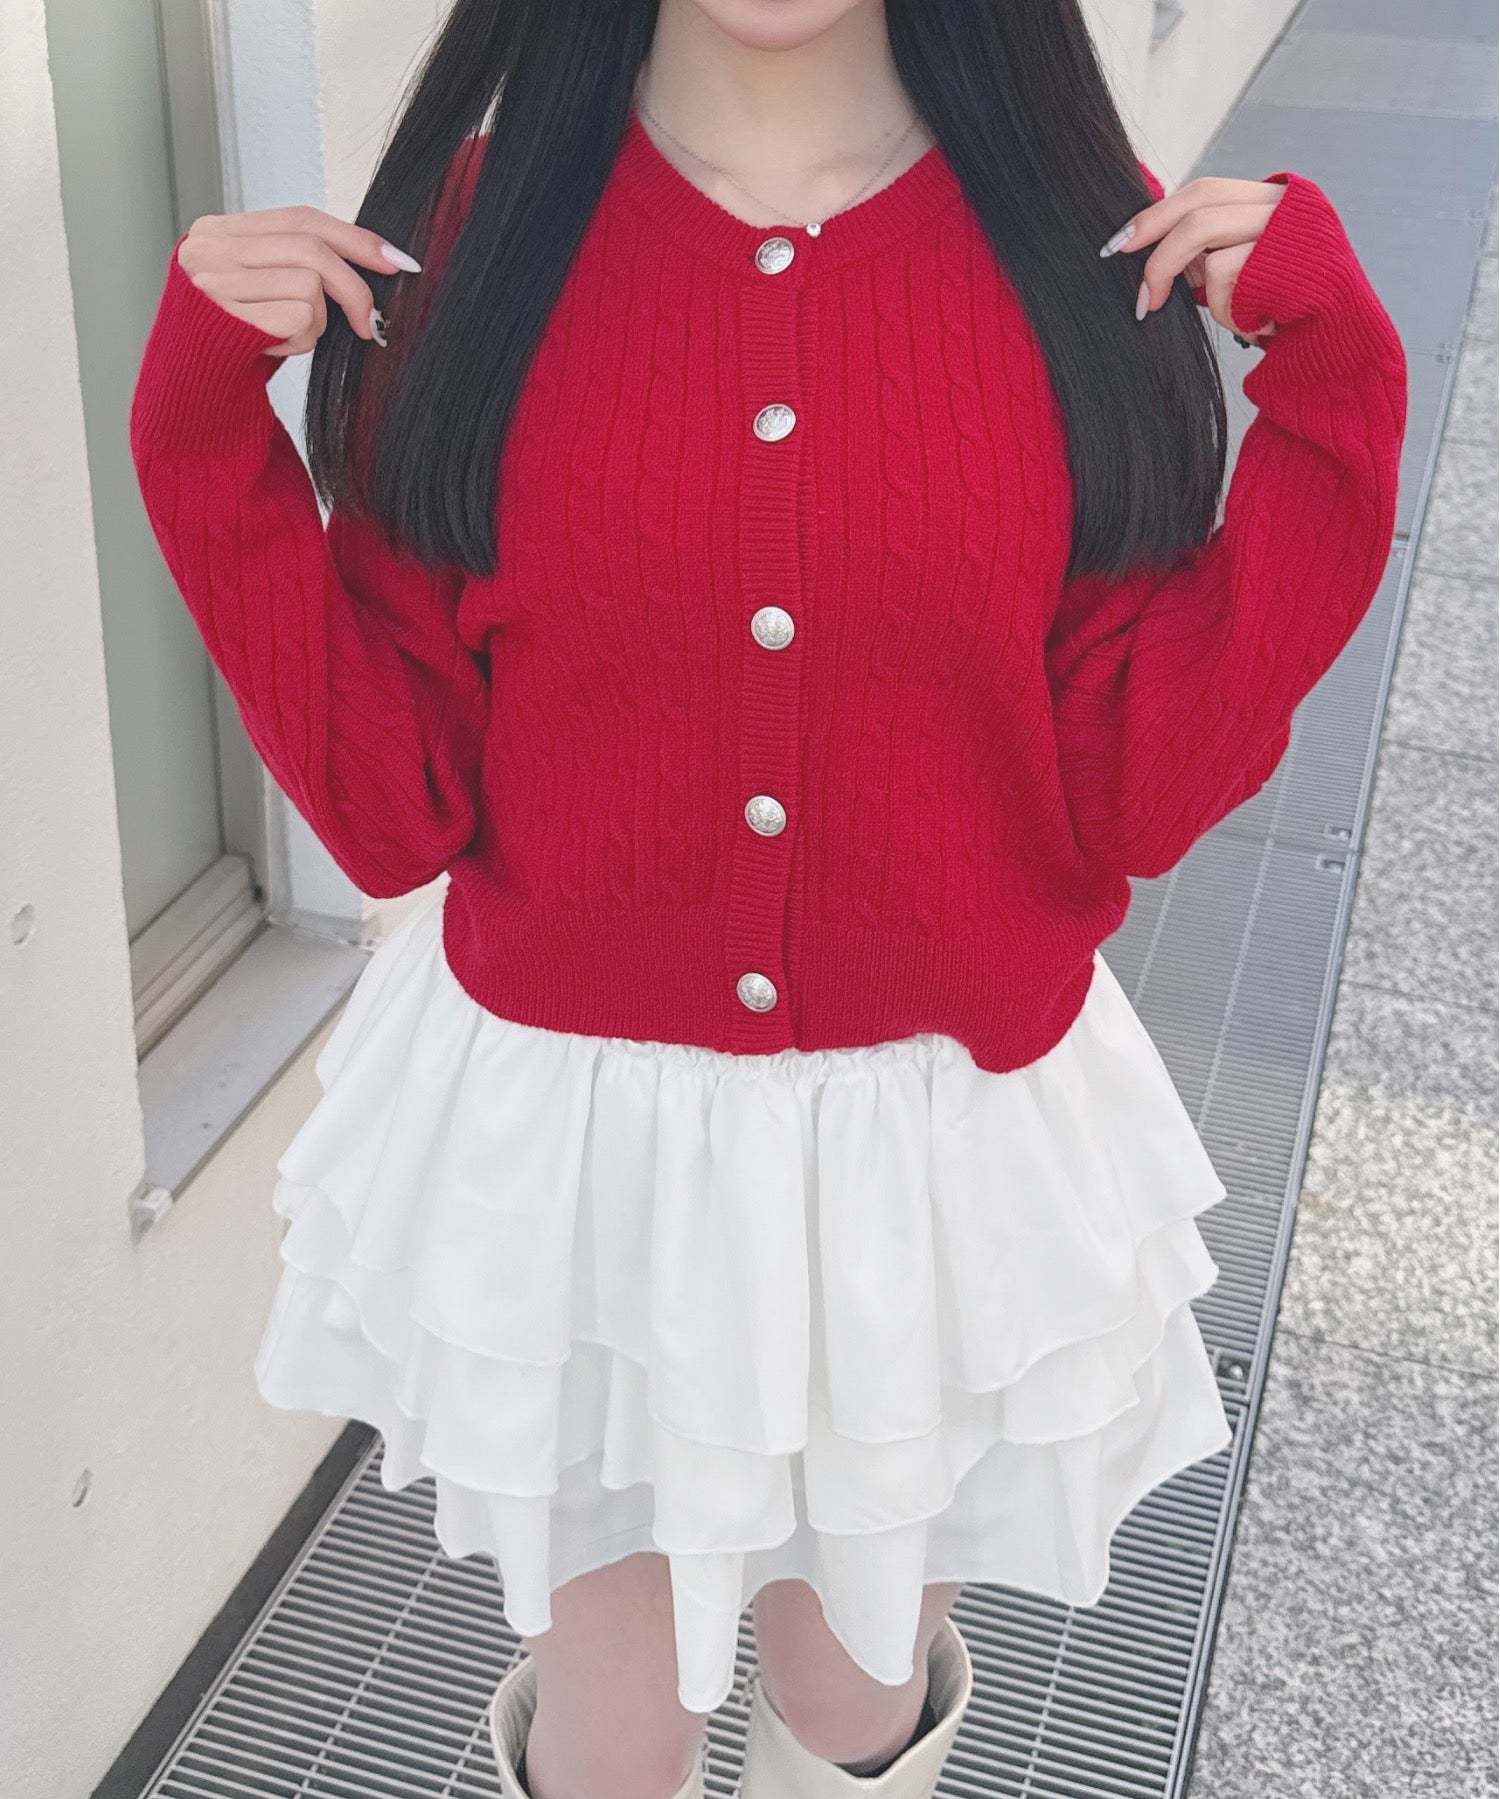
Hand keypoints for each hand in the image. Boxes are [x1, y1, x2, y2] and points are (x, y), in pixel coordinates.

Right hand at [175, 205, 422, 356]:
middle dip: (354, 287)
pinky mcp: (227, 317)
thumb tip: (379, 260)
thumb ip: (294, 263)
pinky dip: (302, 340)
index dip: (354, 237)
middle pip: (311, 249)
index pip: (301, 218)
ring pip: (309, 285)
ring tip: (288, 336)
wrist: (188, 388)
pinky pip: (299, 319)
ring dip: (316, 322)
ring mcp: (214, 281)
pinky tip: (275, 348)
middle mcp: (210, 249)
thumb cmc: (234, 338)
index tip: (395, 259)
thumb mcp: (259, 288)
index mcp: (219, 232)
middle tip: (370, 322)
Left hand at [1099, 175, 1287, 343]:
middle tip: (1123, 266)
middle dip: (1153, 236)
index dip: (1158, 213)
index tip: (1121, 241)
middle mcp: (1284, 201)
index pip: (1204, 191)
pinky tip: (1257, 324)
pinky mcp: (1290, 252)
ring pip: (1203, 233)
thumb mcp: (1244, 275)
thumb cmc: (1287, 315)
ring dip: (1184, 279)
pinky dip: (1225, 308)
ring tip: (1219, 316)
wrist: (1340, 348)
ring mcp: (1289, 222)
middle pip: (1199, 201)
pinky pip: (1223, 273)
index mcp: (1272, 200)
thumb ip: (1210, 253)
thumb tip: (1148, 250)